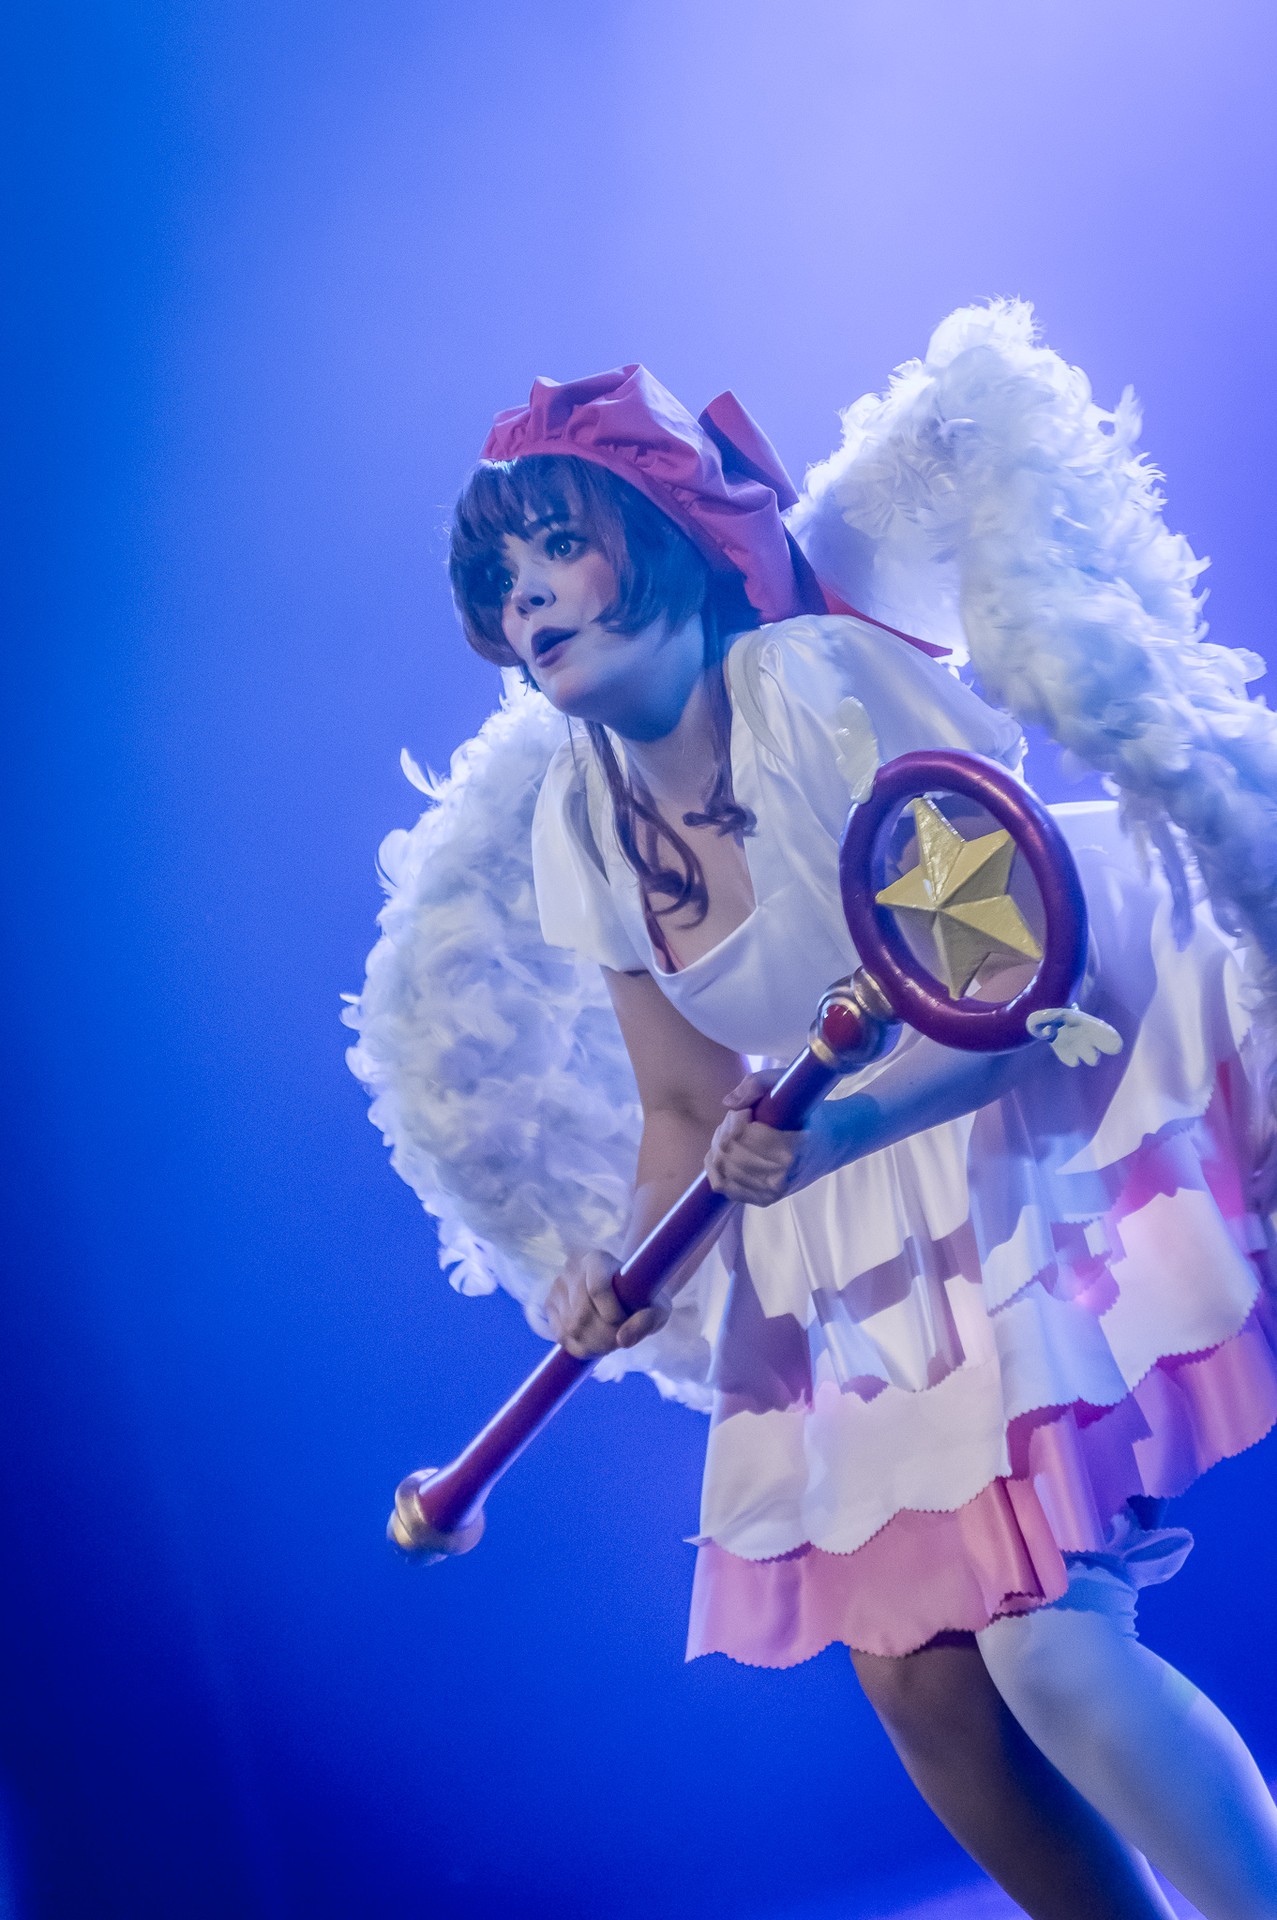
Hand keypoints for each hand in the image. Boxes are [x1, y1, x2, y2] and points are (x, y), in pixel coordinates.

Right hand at [544, 1248, 669, 1358]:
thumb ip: (649, 1320)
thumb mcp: (658, 1306)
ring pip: (571, 1328)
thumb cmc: (644, 1298)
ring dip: (594, 1345)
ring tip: (610, 1343)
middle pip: (582, 1313)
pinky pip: (562, 1336)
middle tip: (618, 1342)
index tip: (624, 1322)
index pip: (597, 1289)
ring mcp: (558, 1287)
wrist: (623, 1291)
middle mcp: (573, 1269)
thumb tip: (623, 1340)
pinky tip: (596, 1345)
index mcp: (598, 1259)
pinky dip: (581, 1348)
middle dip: (604, 1336)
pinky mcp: (550, 1304)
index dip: (613, 1315)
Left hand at [704, 1069, 803, 1206]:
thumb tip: (727, 1103)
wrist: (831, 1145)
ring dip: (721, 1144)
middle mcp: (781, 1176)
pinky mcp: (763, 1200)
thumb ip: (757, 1084)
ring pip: (721, 1166)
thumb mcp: (788, 1085)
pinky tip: (725, 1151)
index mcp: (790, 1150)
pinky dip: (715, 1166)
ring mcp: (772, 1192)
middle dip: (727, 1129)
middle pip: (728, 1150)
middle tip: (741, 1118)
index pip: (740, 1135)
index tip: (750, 1110)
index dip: (737, 1117)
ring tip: (737, 1133)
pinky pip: (722, 1185)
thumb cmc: (808, 1112)